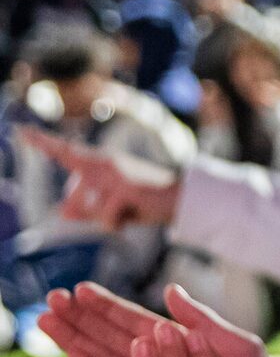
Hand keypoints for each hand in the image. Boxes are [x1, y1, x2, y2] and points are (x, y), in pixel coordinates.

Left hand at [27, 128, 182, 228]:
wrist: (183, 200)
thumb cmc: (146, 202)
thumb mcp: (111, 207)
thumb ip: (86, 210)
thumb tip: (62, 213)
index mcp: (99, 163)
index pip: (65, 152)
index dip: (41, 142)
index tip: (19, 132)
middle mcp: (103, 163)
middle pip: (73, 199)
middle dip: (90, 214)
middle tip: (118, 211)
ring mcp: (113, 174)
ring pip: (89, 210)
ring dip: (106, 220)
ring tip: (129, 211)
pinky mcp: (124, 188)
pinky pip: (106, 219)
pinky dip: (118, 224)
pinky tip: (135, 214)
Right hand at [41, 283, 279, 356]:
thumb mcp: (243, 352)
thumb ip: (208, 323)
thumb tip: (170, 291)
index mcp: (190, 349)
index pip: (141, 322)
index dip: (111, 306)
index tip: (81, 289)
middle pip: (118, 339)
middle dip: (86, 320)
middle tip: (52, 300)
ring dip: (82, 342)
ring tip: (49, 322)